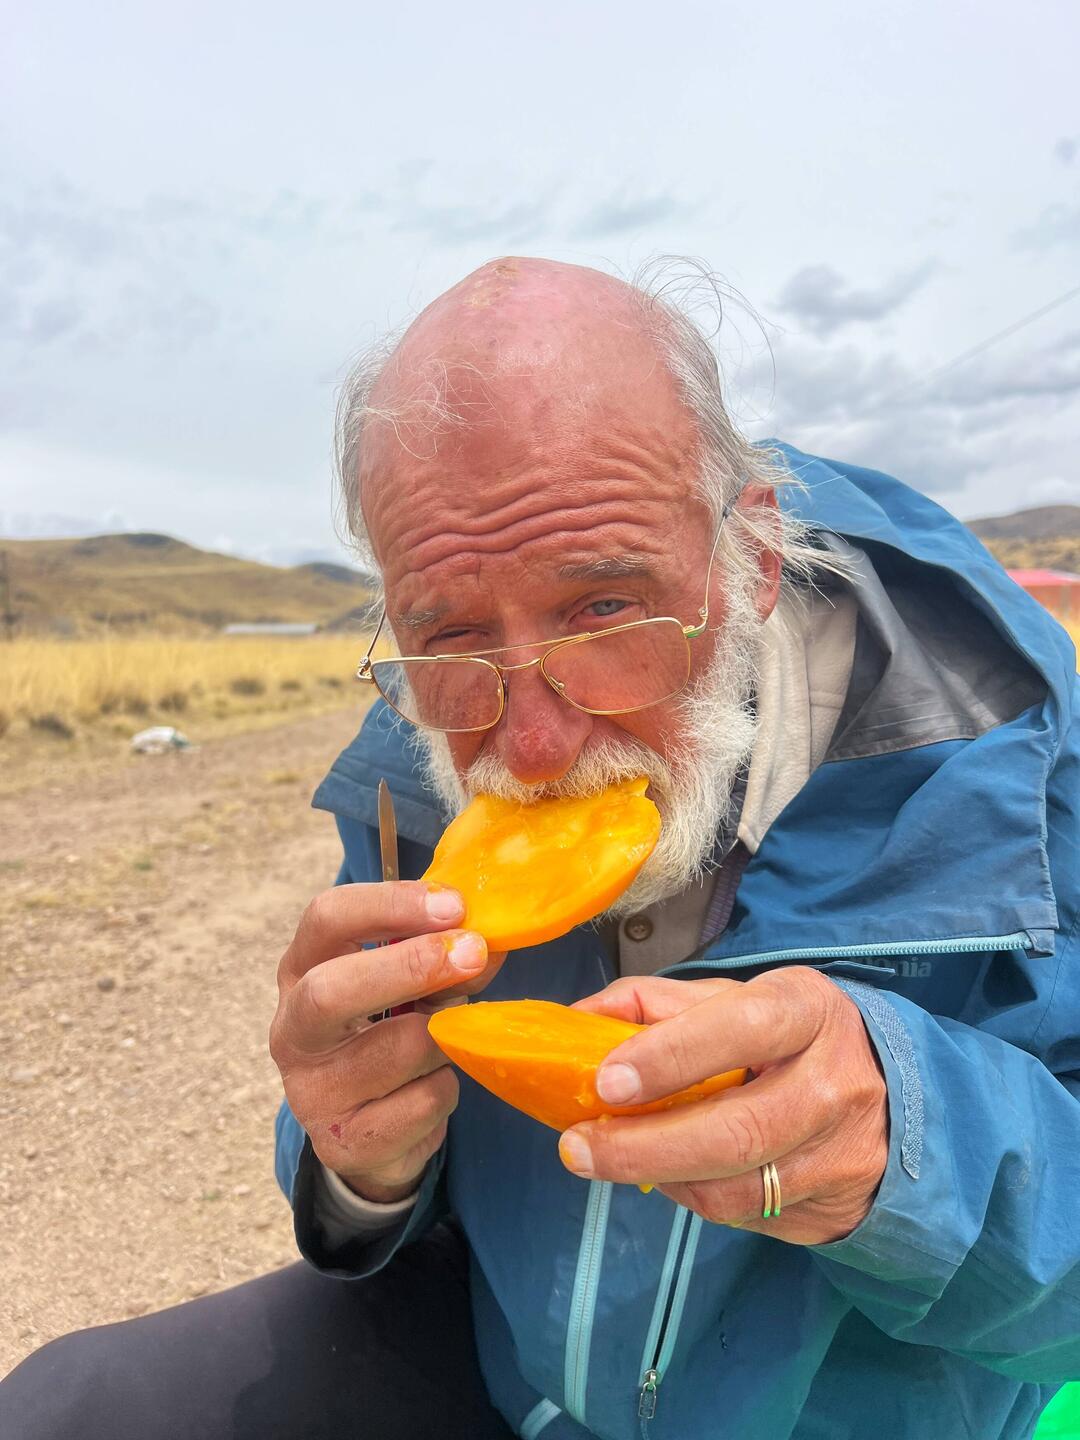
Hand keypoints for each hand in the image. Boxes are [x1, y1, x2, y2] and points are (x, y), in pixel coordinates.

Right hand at [270, 882, 505, 1202]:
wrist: (371, 1134)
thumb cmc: (390, 1033)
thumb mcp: (409, 986)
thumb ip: (443, 957)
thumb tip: (490, 939)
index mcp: (301, 970)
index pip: (326, 918)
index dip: (391, 904)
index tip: (454, 905)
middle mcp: (291, 1030)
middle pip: (332, 990)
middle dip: (410, 967)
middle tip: (474, 953)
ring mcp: (310, 1092)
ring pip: (399, 1048)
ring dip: (447, 1036)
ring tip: (452, 1038)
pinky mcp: (343, 1143)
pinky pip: (422, 1101)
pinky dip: (447, 1087)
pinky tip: (436, 1084)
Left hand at [559, 968, 887, 1243]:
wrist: (891, 1094)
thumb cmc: (787, 1037)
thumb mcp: (734, 999)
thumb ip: (654, 1004)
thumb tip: (574, 1022)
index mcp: (805, 1010)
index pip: (741, 1028)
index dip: (670, 1056)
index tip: (606, 1082)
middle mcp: (834, 1082)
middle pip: (736, 1130)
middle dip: (644, 1146)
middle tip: (577, 1148)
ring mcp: (841, 1153)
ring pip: (737, 1188)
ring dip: (659, 1178)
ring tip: (606, 1159)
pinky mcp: (834, 1207)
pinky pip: (747, 1215)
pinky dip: (693, 1197)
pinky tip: (668, 1174)